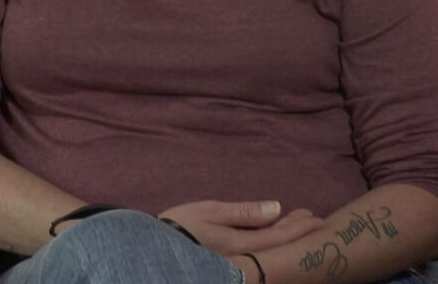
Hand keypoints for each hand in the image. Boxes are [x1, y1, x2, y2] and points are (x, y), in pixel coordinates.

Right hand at [158, 200, 324, 255]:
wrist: (154, 249)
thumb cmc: (181, 226)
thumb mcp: (211, 212)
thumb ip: (244, 212)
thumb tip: (277, 208)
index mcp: (242, 246)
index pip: (280, 237)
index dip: (299, 228)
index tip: (316, 218)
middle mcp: (244, 258)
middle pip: (278, 246)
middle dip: (295, 231)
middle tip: (313, 220)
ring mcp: (237, 262)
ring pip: (268, 250)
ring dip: (283, 236)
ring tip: (294, 224)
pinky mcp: (229, 262)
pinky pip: (257, 252)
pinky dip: (268, 240)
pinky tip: (270, 233)